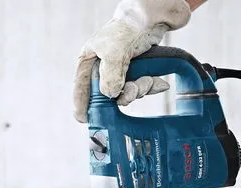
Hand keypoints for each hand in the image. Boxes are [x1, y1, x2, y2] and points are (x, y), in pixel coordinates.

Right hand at [73, 0, 191, 122]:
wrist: (154, 14)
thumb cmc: (129, 27)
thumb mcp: (114, 52)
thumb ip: (110, 75)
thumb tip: (111, 95)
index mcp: (89, 60)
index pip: (81, 87)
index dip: (82, 104)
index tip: (85, 120)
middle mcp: (103, 66)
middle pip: (107, 94)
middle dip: (122, 97)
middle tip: (132, 92)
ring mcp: (120, 69)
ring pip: (126, 92)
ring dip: (139, 90)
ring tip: (147, 81)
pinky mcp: (137, 70)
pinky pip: (141, 87)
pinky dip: (150, 86)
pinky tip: (159, 83)